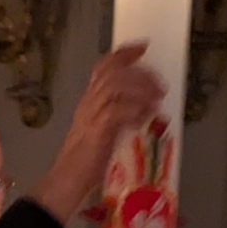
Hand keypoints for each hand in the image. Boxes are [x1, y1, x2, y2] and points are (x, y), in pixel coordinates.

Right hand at [28, 45, 167, 223]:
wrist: (66, 181)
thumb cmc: (85, 162)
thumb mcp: (104, 131)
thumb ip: (120, 116)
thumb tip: (147, 108)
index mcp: (89, 101)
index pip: (103, 66)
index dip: (124, 53)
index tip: (143, 46)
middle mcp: (88, 103)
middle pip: (113, 72)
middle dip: (141, 73)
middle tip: (160, 84)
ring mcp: (91, 115)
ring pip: (115, 86)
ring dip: (141, 89)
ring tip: (158, 99)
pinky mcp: (97, 130)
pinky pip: (117, 111)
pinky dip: (135, 110)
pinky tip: (146, 117)